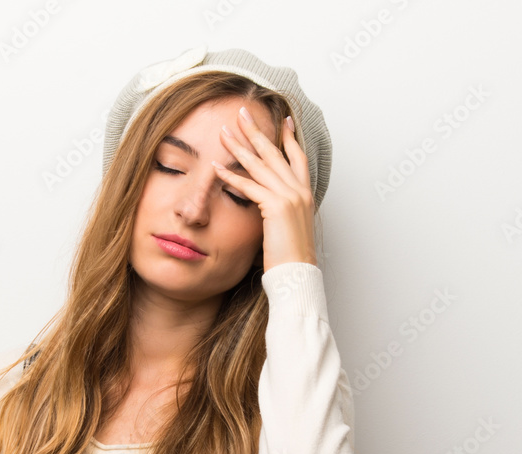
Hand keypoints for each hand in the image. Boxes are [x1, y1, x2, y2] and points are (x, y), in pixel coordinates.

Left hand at [212, 106, 316, 272]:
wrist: (298, 273)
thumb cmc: (291, 257)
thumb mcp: (289, 227)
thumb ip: (281, 211)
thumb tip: (270, 207)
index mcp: (305, 193)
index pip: (297, 157)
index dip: (290, 138)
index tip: (285, 120)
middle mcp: (299, 190)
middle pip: (274, 152)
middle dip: (256, 131)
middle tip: (242, 113)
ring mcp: (289, 197)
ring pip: (260, 164)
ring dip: (239, 146)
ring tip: (224, 131)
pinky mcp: (276, 207)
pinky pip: (249, 186)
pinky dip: (230, 176)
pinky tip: (216, 167)